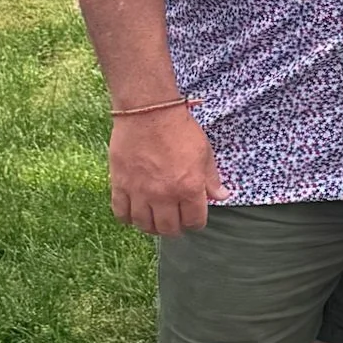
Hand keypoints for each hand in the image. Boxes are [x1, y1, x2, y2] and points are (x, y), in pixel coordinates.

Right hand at [109, 107, 228, 235]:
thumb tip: (222, 197)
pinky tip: (135, 213)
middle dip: (175, 229)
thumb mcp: (205, 153)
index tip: (194, 219)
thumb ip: (212, 179)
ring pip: (144, 225)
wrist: (149, 113)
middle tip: (176, 222)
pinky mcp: (120, 185)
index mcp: (189, 188)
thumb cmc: (180, 130)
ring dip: (152, 227)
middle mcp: (164, 195)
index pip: (194, 221)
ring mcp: (140, 192)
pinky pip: (121, 213)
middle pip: (168, 228)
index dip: (196, 223)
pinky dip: (128, 218)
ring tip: (156, 220)